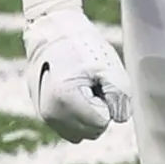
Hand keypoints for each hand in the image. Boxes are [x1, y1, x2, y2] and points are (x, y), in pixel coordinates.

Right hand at [23, 8, 131, 141]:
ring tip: (80, 86)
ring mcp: (45, 116)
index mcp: (66, 100)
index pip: (103, 122)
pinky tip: (71, 91)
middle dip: (97, 110)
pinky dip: (75, 115)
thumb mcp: (108, 66)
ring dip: (86, 114)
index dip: (106, 101)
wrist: (51, 30)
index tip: (97, 80)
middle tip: (90, 82)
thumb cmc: (81, 45)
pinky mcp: (42, 114)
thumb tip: (118, 118)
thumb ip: (121, 97)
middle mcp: (51, 113)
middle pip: (92, 131)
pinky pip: (69, 128)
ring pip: (81, 133)